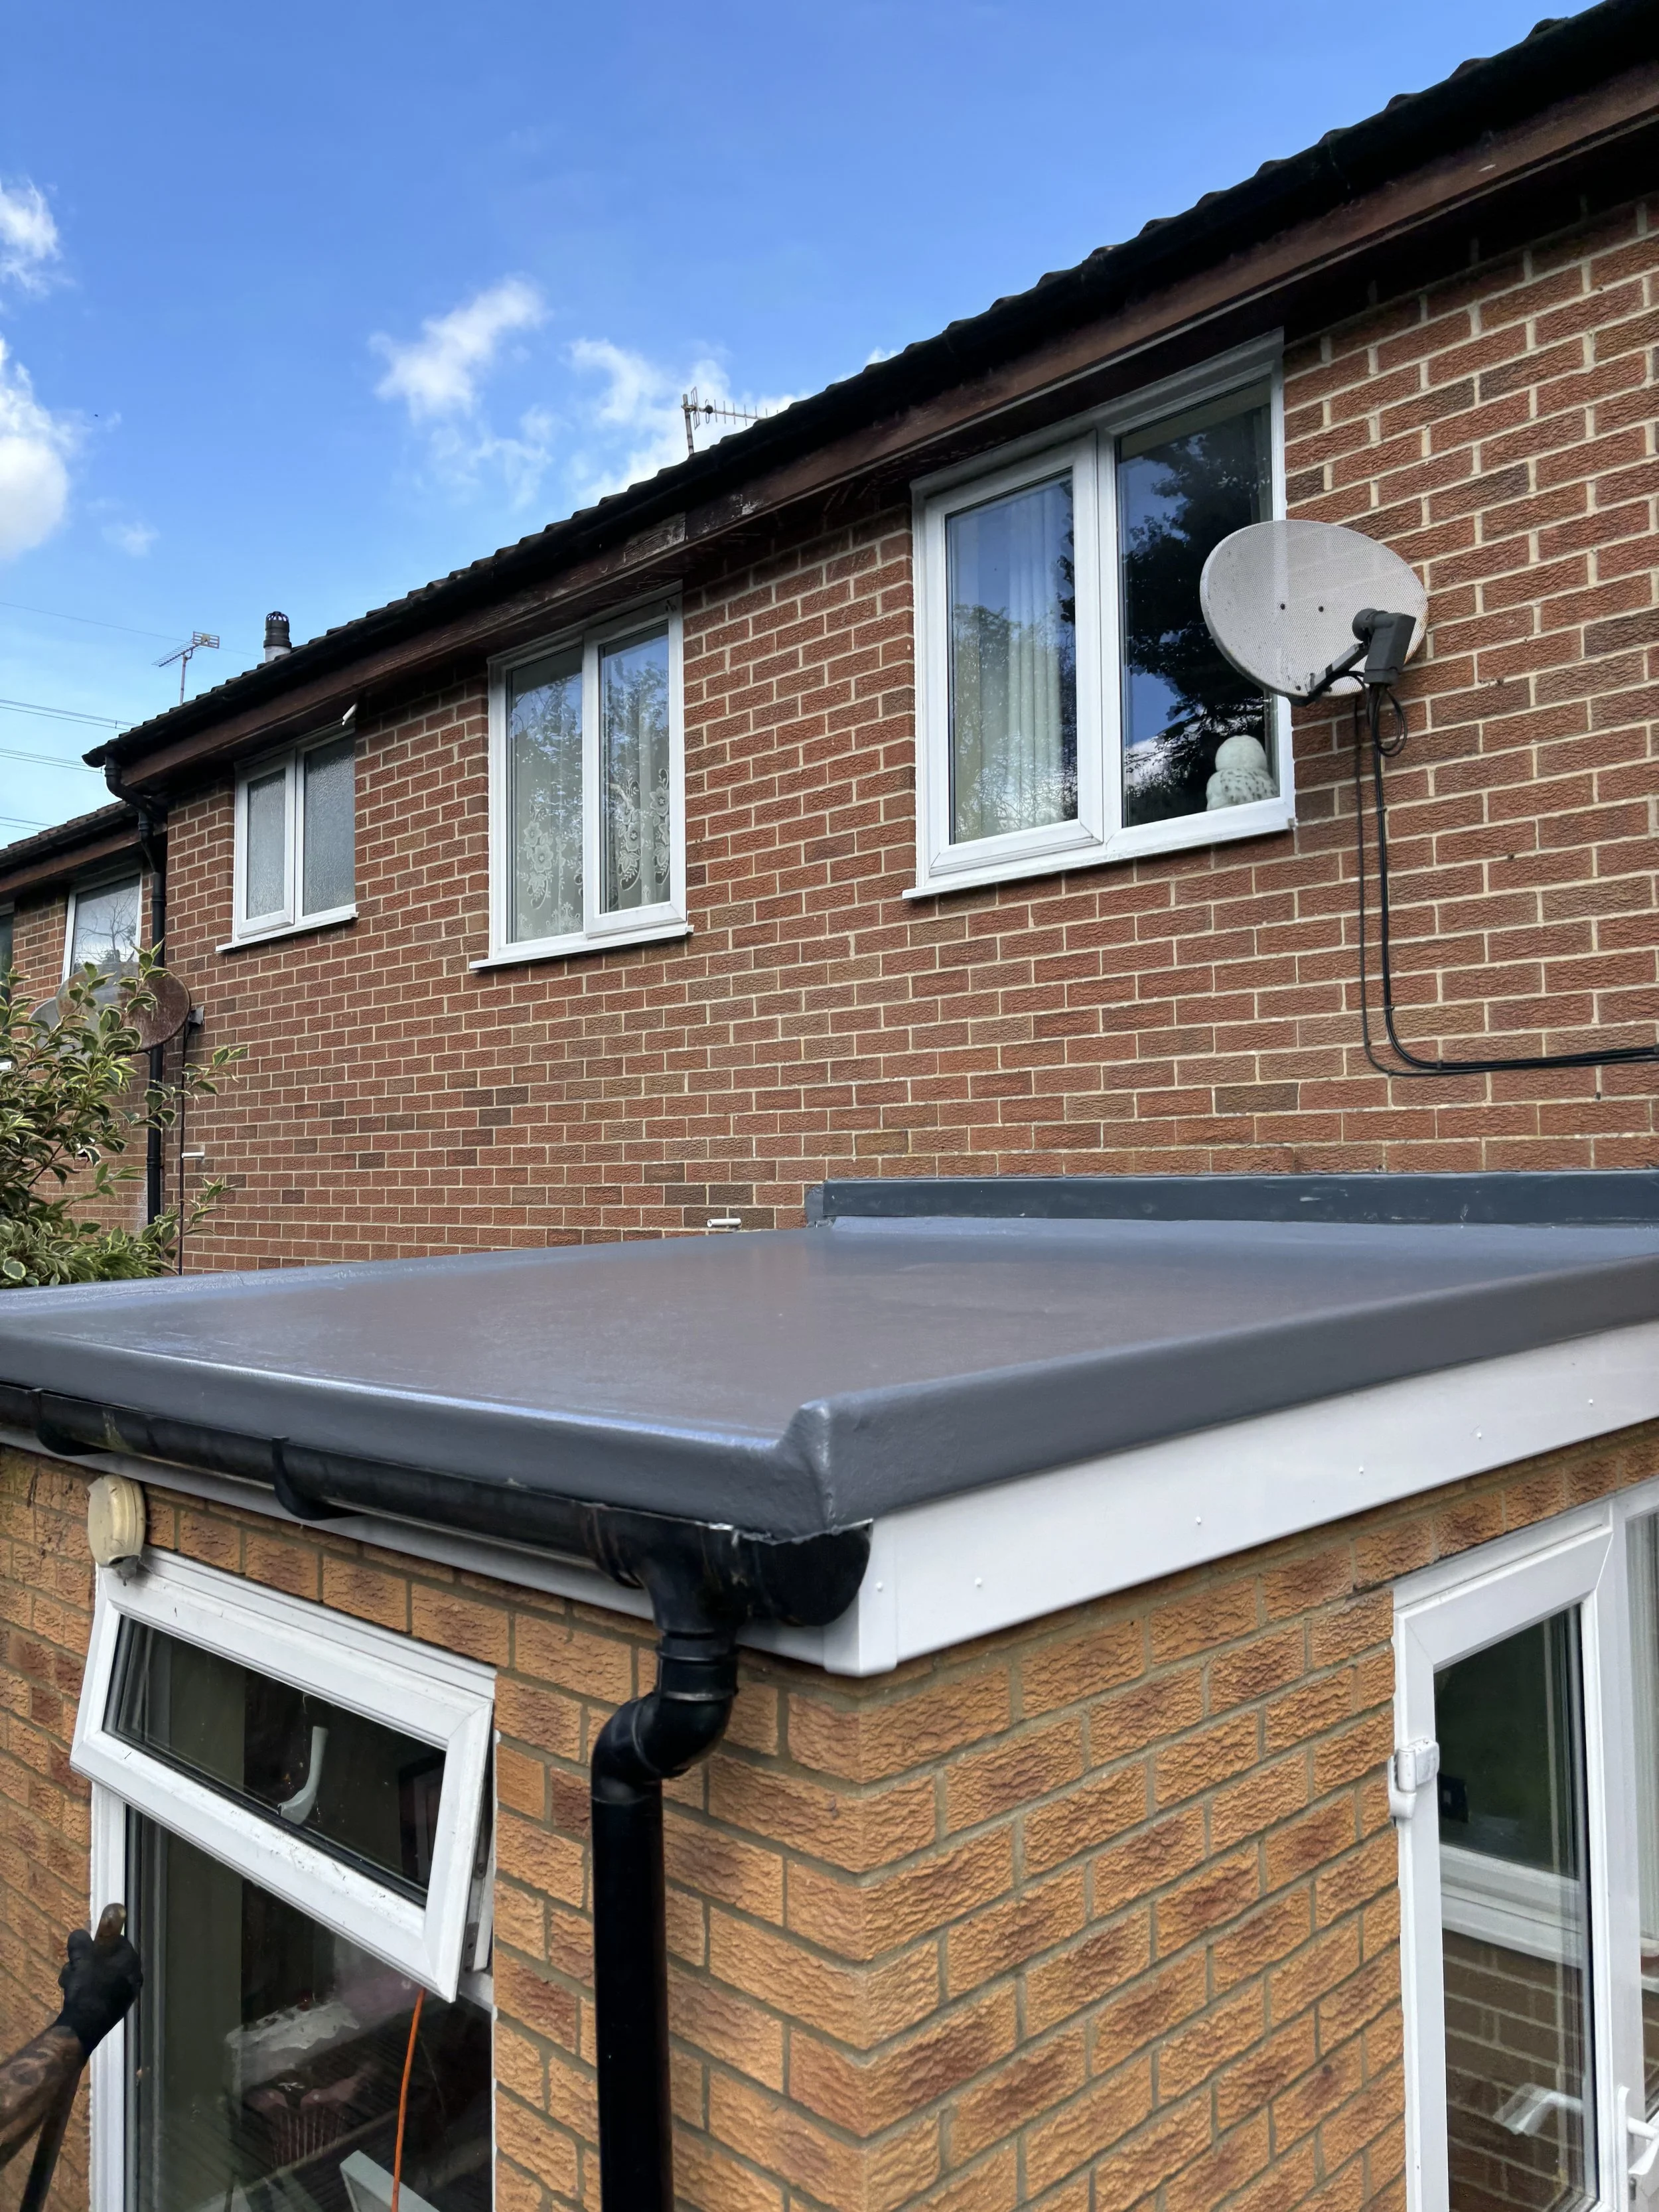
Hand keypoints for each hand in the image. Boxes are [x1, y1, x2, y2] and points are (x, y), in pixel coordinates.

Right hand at [54, 1923, 141, 2055]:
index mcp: (131, 1961)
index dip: (99, 1942)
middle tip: (73, 1967)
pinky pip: (100, 1992)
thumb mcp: (81, 1958)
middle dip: (85, 1962)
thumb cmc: (87, 1988)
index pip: (118, 1942)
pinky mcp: (114, 2009)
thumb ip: (81, 1941)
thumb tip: (79, 1934)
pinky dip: (87, 1991)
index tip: (84, 1948)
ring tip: (69, 1983)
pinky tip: (73, 1997)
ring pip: (99, 1976)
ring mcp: (124, 1995)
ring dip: (81, 1977)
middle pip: (107, 1960)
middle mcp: (133, 1977)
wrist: (83, 2027)